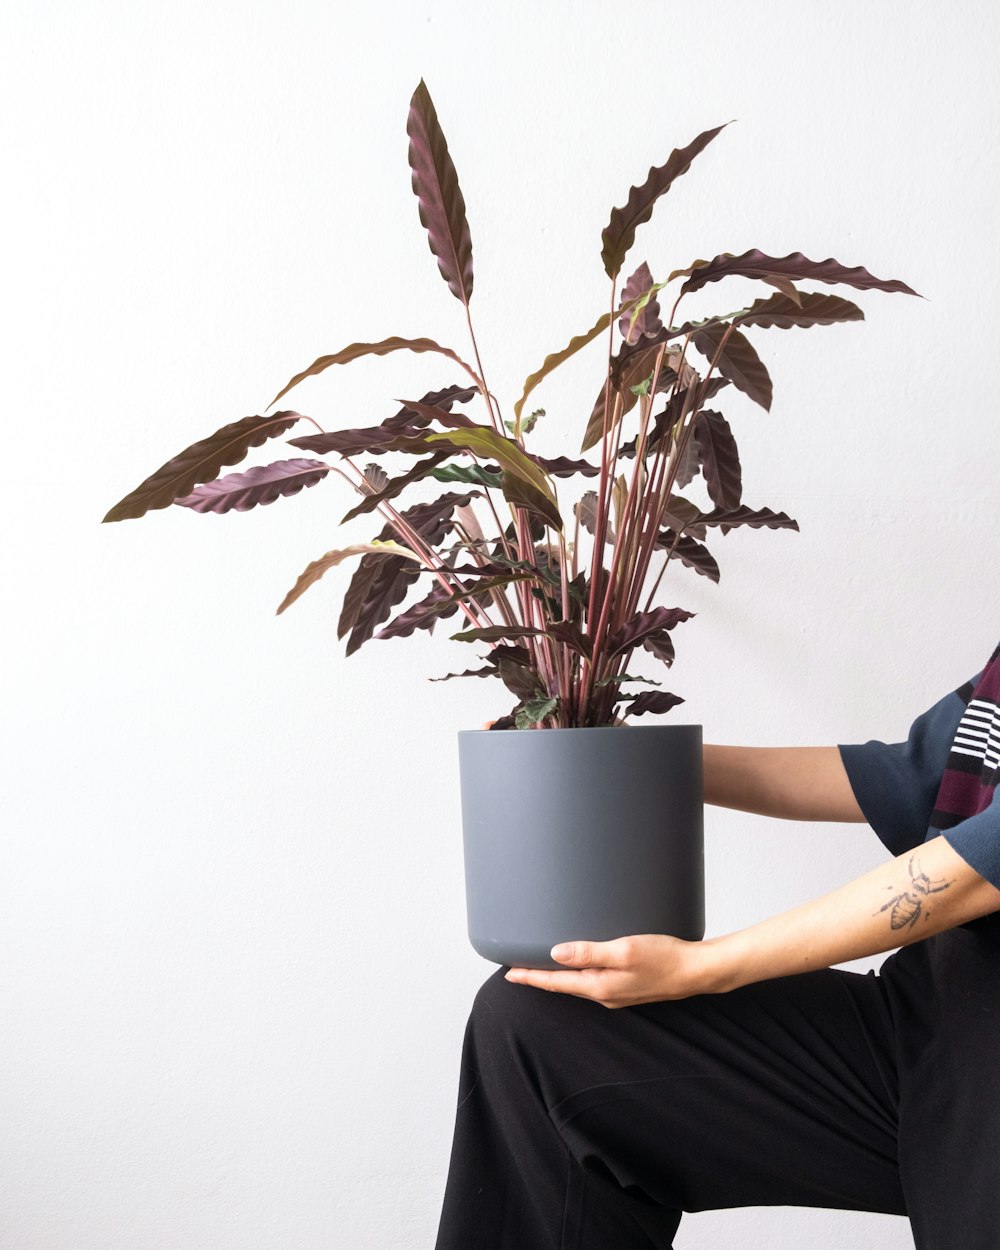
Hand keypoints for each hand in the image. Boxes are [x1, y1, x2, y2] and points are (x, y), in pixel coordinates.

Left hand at [504, 934, 721, 1006]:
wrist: (697, 971)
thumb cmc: (665, 959)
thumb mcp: (624, 950)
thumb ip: (590, 952)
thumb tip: (556, 952)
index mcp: (600, 986)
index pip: (556, 983)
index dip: (531, 976)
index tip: (509, 973)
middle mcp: (605, 993)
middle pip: (564, 986)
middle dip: (540, 977)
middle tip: (518, 969)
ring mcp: (617, 992)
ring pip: (579, 984)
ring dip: (559, 975)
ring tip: (542, 965)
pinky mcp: (628, 985)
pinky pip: (595, 980)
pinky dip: (579, 973)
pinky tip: (580, 962)